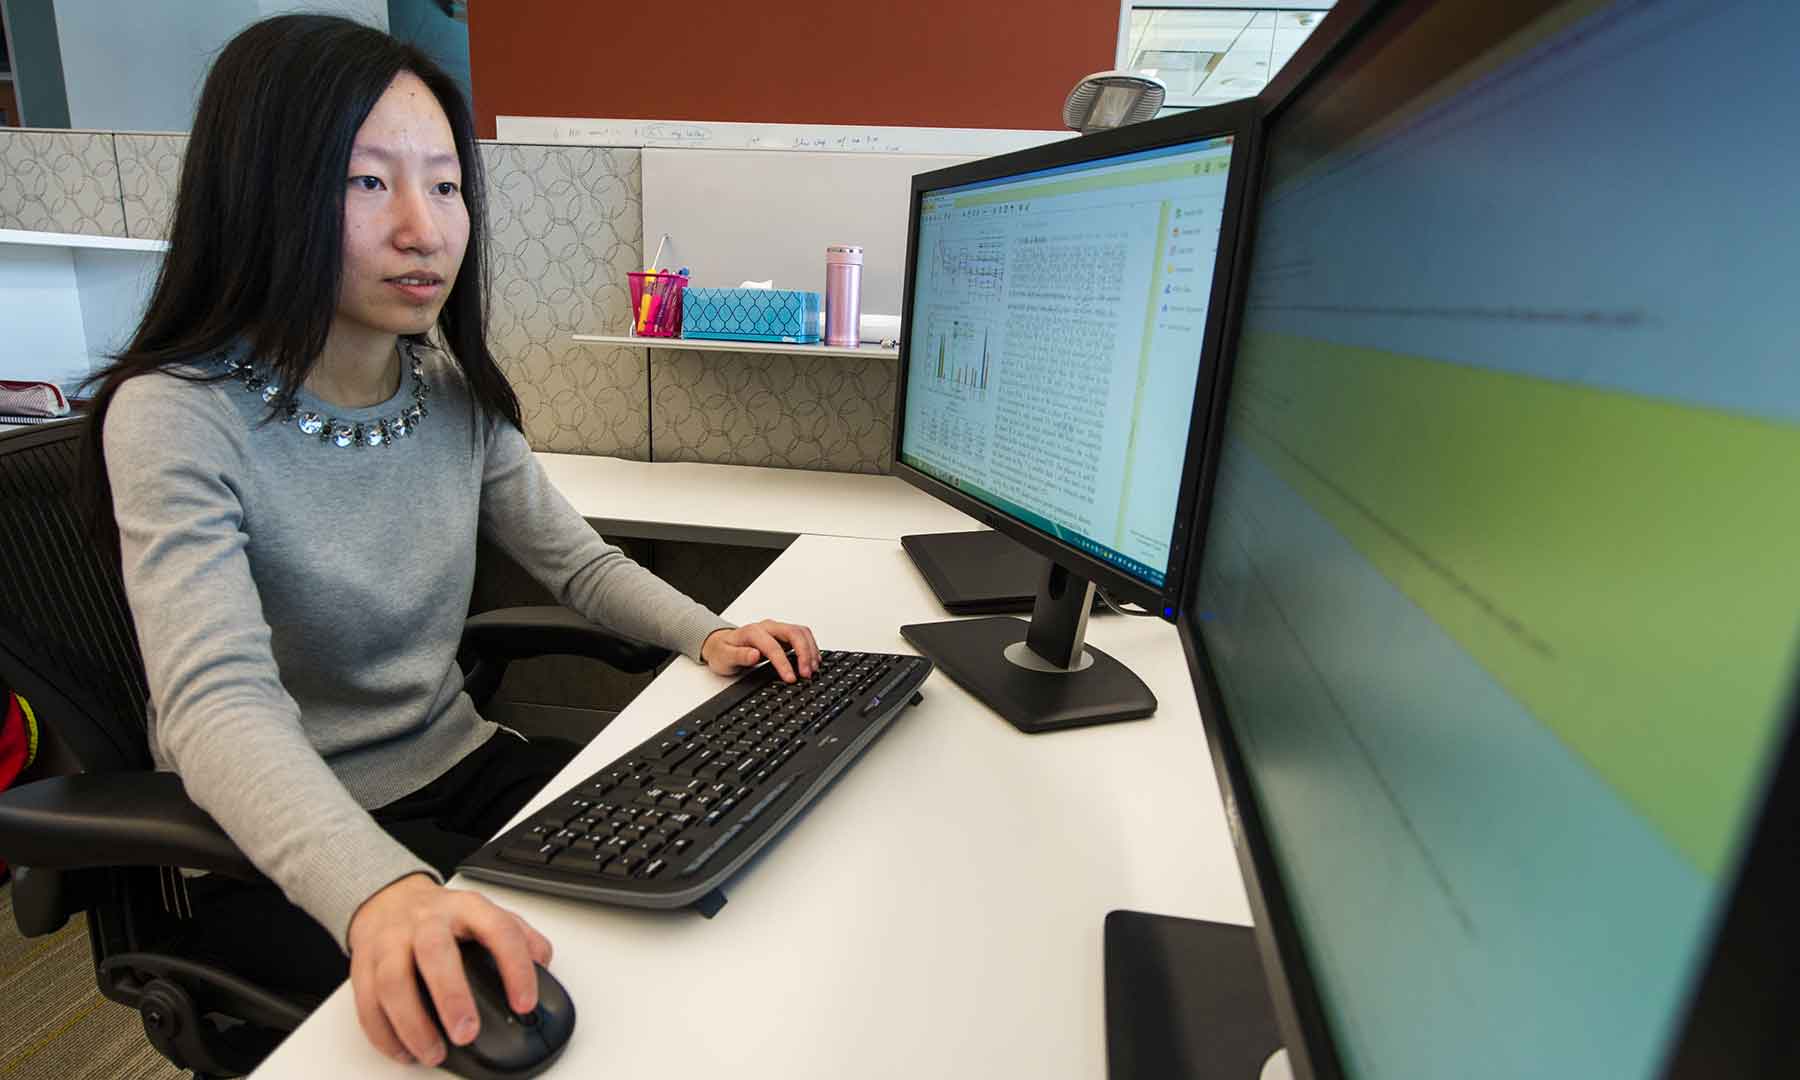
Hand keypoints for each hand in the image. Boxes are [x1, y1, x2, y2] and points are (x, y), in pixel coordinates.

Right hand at [345, 873, 552, 1066]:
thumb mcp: (486, 914)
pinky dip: (383, 1033)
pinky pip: (365, 1002)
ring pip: (392, 980)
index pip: (497, 930)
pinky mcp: (362, 964)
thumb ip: (519, 936)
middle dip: (451, 996)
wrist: (389, 899)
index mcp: (466, 907)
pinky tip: (404, 1051)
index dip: (514, 967)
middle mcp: (426, 921)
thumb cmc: (443, 916)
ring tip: (433, 1052)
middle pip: (434, 952)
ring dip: (412, 1023)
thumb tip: (542, 963)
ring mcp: (390, 941)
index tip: (524, 1003)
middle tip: (466, 1033)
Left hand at [702, 618, 820, 681]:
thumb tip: (754, 654)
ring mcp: (777, 630)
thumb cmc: (723, 651)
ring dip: (810, 650)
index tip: (790, 678)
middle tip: (807, 674)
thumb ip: (739, 656)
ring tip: (813, 669)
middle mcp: (767, 627)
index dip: (784, 663)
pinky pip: (802, 637)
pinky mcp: (783, 636)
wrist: (721, 644)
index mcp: (753, 632)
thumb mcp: (724, 657)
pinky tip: (813, 661)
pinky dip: (811, 648)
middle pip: (793, 633)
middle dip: (804, 653)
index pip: (773, 646)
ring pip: (801, 632)